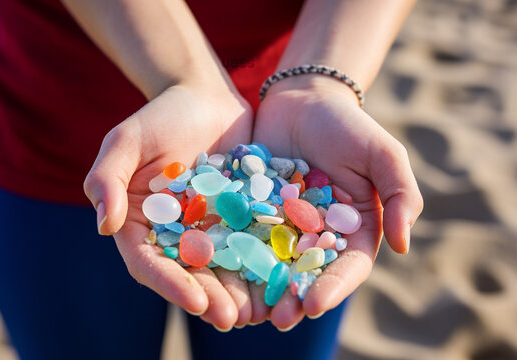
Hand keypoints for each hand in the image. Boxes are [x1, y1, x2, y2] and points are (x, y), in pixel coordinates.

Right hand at [84, 82, 253, 329]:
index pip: (148, 263)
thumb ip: (107, 179)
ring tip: (261, 311)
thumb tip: (105, 227)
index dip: (170, 285)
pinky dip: (265, 262)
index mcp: (141, 224)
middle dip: (211, 298)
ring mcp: (210, 227)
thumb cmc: (160, 116)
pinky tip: (283, 278)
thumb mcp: (127, 141)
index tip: (196, 303)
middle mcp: (175, 233)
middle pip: (190, 274)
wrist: (204, 97)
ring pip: (224, 267)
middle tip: (233, 320)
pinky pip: (252, 242)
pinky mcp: (241, 216)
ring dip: (240, 291)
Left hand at [252, 76, 422, 329]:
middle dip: (293, 298)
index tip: (314, 305)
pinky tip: (219, 273)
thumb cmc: (347, 126)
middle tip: (277, 319)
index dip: (333, 288)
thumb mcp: (383, 154)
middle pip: (306, 274)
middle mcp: (315, 234)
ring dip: (260, 289)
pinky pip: (242, 236)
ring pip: (271, 263)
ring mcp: (281, 225)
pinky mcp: (252, 211)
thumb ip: (402, 195)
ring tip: (245, 310)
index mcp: (351, 229)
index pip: (346, 267)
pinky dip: (233, 256)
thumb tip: (403, 246)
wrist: (303, 99)